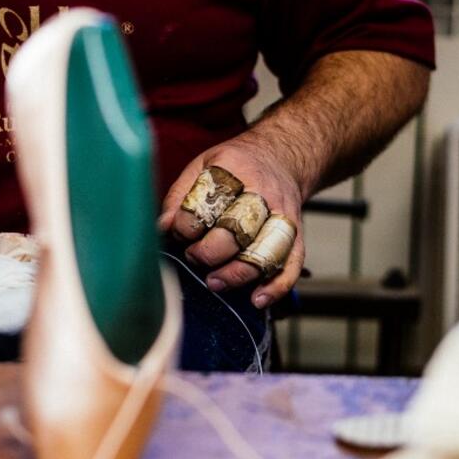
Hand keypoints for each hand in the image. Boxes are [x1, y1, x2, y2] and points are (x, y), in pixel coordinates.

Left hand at [158, 132, 307, 308]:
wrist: (282, 159)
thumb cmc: (237, 165)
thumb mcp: (203, 164)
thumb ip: (180, 194)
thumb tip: (162, 226)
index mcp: (236, 170)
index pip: (208, 202)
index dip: (186, 224)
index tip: (177, 231)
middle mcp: (264, 193)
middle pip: (238, 231)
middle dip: (209, 251)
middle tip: (194, 256)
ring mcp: (284, 216)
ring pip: (264, 252)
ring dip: (237, 273)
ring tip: (214, 282)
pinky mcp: (296, 236)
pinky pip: (291, 265)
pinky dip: (276, 286)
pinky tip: (257, 300)